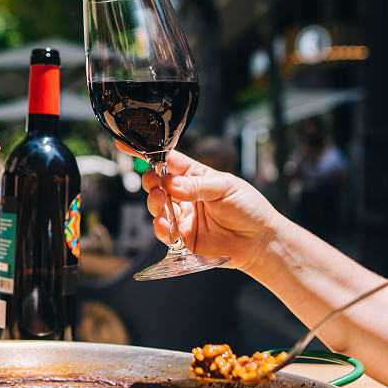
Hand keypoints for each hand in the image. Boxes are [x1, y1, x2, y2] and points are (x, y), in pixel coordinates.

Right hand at [130, 144, 282, 271]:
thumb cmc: (248, 209)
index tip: (128, 145)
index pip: (168, 160)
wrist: (259, 242)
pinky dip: (160, 227)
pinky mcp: (182, 238)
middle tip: (156, 183)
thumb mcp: (226, 188)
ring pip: (156, 206)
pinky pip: (163, 231)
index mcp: (195, 176)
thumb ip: (197, 186)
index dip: (148, 153)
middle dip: (151, 181)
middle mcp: (185, 195)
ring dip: (154, 202)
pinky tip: (166, 224)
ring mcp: (182, 216)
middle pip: (156, 183)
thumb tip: (171, 184)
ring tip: (163, 202)